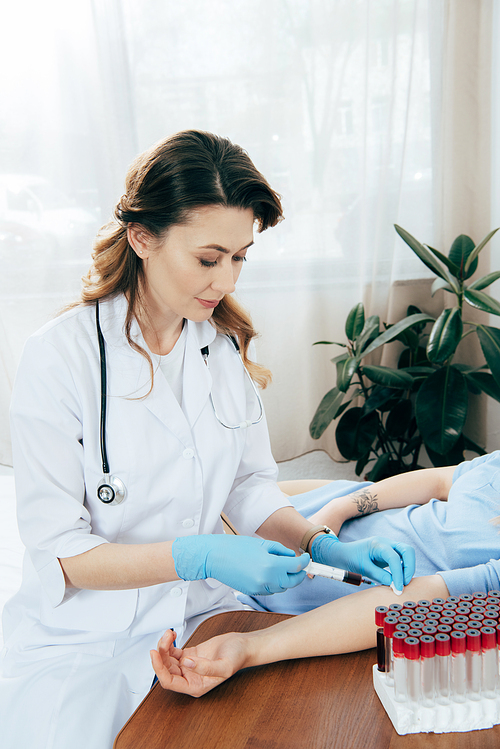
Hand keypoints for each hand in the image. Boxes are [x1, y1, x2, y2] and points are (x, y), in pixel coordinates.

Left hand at [151, 629, 245, 696]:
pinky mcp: (190, 654)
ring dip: (164, 646)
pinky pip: (173, 652)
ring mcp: (189, 666)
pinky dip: (169, 643)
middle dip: (162, 653)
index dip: (159, 669)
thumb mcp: (224, 666)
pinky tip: (172, 635)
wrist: (243, 645)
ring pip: (168, 659)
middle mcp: (190, 677)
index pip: (169, 682)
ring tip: (169, 634)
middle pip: (166, 669)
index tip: (154, 654)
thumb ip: (205, 667)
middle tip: (165, 638)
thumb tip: (186, 663)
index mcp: (195, 686)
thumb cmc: (237, 658)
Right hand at [172, 534, 309, 594]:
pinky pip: (271, 590)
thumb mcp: (263, 544)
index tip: (307, 558)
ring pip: (282, 588)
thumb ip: (281, 551)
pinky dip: (275, 583)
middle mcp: (267, 580)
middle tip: (300, 565)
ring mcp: (259, 588)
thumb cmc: (237, 546)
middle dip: (299, 574)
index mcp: (271, 565)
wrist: (215, 557)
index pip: (296, 567)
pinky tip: (271, 573)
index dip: (305, 562)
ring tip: (284, 567)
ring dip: (287, 579)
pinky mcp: (253, 592)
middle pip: (292, 581)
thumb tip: (293, 558)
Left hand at [311, 534, 414, 591]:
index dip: (398, 574)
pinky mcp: (390, 553)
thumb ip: (379, 575)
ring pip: (407, 553)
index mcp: (378, 544)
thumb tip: (394, 584)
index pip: (394, 558)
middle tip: (405, 583)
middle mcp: (386, 543)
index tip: (398, 588)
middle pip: (407, 550)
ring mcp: (389, 547)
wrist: (344, 553)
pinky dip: (404, 568)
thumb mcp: (363, 568)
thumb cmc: (351, 558)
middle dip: (410, 567)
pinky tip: (399, 579)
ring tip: (402, 583)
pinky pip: (402, 558)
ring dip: (408, 568)